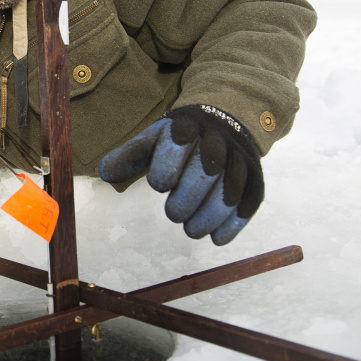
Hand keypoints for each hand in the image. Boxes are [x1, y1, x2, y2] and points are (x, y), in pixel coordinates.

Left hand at [98, 105, 263, 244]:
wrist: (224, 122)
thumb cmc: (179, 138)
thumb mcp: (153, 139)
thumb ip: (128, 156)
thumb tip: (105, 174)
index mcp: (186, 127)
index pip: (177, 146)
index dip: (166, 171)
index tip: (159, 184)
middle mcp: (217, 141)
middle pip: (206, 172)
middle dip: (187, 200)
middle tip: (174, 213)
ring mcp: (240, 159)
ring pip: (230, 191)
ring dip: (209, 217)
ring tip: (191, 230)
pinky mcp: (255, 178)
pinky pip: (250, 202)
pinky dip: (233, 224)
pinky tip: (216, 238)